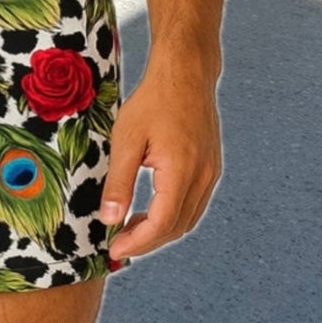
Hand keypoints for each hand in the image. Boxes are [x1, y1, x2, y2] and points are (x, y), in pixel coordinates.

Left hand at [100, 62, 222, 261]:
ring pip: (187, 219)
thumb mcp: (126, 138)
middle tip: (118, 243)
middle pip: (177, 227)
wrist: (185, 73)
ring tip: (130, 229)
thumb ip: (118, 181)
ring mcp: (211, 173)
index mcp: (182, 171)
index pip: (162, 224)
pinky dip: (172, 215)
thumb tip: (109, 219)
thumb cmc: (153, 100)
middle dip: (147, 241)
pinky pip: (194, 204)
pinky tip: (150, 210)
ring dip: (160, 231)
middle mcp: (203, 177)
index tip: (114, 249)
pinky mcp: (211, 168)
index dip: (138, 242)